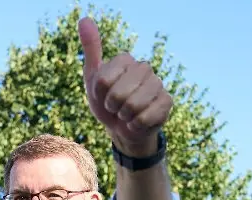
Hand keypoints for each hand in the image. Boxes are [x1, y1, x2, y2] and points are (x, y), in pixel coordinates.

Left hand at [78, 17, 171, 154]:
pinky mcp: (167, 102)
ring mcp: (158, 84)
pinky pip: (145, 117)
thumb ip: (91, 49)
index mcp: (126, 60)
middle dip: (112, 106)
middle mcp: (145, 68)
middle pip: (118, 94)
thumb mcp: (93, 78)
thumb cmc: (106, 101)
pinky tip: (137, 121)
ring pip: (133, 106)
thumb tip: (84, 19)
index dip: (99, 93)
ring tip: (126, 114)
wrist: (121, 127)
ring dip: (124, 117)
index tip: (103, 94)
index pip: (103, 80)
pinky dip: (136, 125)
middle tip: (115, 106)